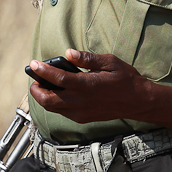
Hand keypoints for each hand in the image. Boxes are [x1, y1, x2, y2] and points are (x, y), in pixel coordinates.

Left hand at [28, 49, 148, 123]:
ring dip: (43, 97)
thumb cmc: (125, 79)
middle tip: (36, 77)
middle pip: (48, 100)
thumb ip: (87, 58)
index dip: (43, 71)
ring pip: (52, 108)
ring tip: (43, 84)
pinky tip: (57, 92)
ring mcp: (81, 112)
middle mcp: (81, 101)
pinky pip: (62, 112)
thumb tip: (68, 53)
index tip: (33, 63)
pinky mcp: (83, 118)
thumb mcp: (109, 62)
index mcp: (87, 86)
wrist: (138, 102)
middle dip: (36, 89)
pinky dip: (54, 103)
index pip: (58, 79)